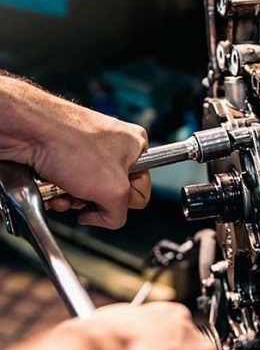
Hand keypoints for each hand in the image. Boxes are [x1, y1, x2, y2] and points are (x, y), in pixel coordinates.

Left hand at [0, 75, 150, 227]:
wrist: (27, 130)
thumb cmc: (70, 144)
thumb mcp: (113, 191)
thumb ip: (120, 214)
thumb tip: (107, 218)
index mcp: (136, 146)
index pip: (141, 191)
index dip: (124, 201)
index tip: (110, 198)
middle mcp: (114, 146)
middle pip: (112, 194)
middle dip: (93, 202)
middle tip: (82, 194)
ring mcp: (88, 149)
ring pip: (87, 192)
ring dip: (72, 200)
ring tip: (62, 190)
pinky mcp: (64, 154)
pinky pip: (67, 184)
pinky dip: (58, 192)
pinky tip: (51, 187)